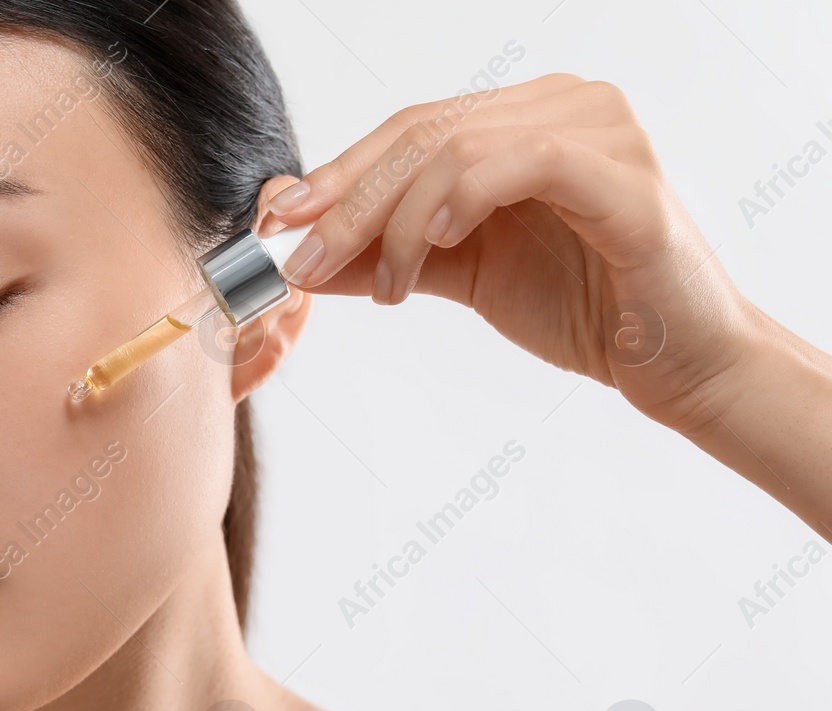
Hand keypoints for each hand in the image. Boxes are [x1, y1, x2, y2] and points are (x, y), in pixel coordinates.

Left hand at [256, 73, 755, 437]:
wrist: (674, 365)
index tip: (279, 222)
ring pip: (459, 146)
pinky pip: (524, 161)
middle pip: (423, 134)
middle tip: (301, 260)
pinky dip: (462, 198)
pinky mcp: (625, 175)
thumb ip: (389, 256)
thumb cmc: (582, 308)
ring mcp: (600, 130)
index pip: (410, 129)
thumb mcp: (464, 276)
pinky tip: (432, 245)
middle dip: (348, 201)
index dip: (337, 173)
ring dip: (397, 220)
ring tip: (384, 285)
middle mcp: (565, 103)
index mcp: (524, 118)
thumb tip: (305, 260)